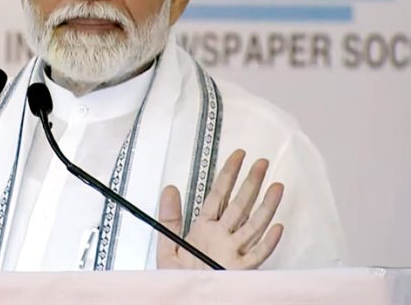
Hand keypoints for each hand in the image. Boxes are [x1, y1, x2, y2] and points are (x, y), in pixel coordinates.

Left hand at [156, 149, 283, 269]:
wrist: (183, 299)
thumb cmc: (178, 279)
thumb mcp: (168, 247)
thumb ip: (170, 218)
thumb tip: (170, 189)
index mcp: (205, 229)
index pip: (219, 195)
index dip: (228, 174)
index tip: (238, 155)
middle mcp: (223, 238)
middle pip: (240, 206)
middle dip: (251, 184)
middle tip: (262, 162)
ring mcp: (233, 254)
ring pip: (253, 227)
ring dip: (265, 207)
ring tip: (276, 186)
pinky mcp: (240, 273)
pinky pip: (256, 257)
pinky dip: (267, 243)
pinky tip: (277, 228)